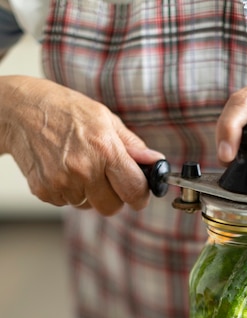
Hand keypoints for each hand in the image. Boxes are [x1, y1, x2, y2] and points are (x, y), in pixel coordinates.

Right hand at [0, 76, 163, 214]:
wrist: (20, 110)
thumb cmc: (65, 110)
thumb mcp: (105, 118)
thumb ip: (132, 146)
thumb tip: (156, 162)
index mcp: (105, 149)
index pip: (134, 190)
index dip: (140, 196)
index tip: (138, 195)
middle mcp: (84, 169)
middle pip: (111, 207)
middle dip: (113, 197)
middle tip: (105, 178)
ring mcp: (62, 182)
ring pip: (88, 206)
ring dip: (87, 192)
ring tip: (76, 164)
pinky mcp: (44, 191)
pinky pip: (67, 203)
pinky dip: (67, 191)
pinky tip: (60, 168)